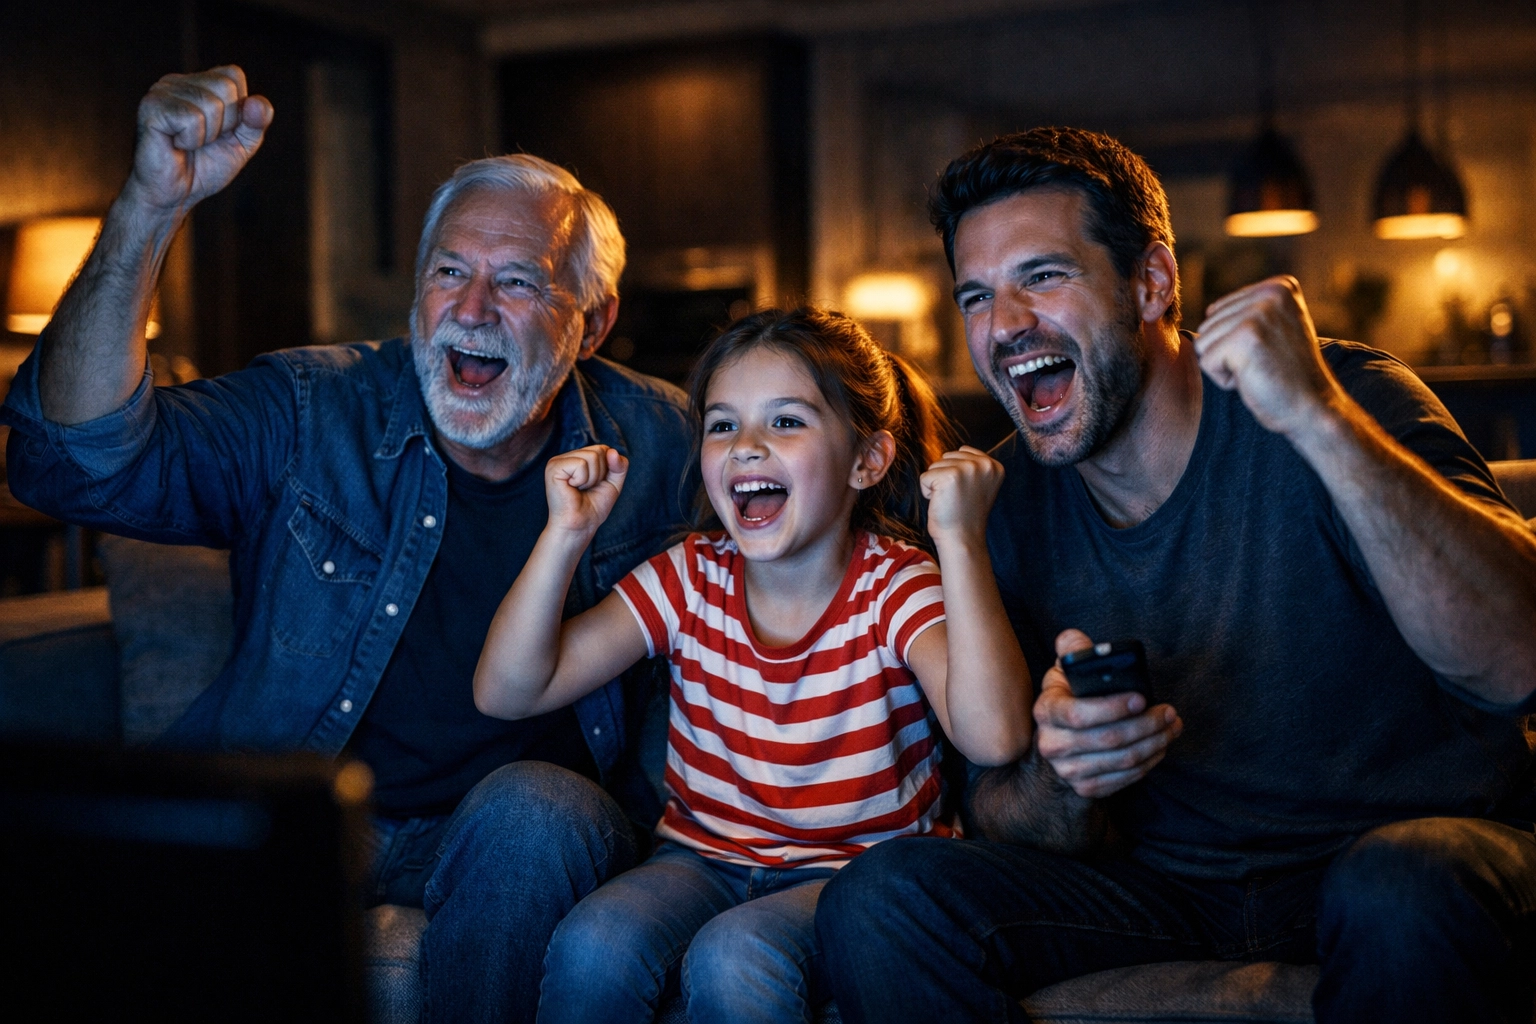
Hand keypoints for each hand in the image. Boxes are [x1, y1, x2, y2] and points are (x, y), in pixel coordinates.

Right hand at [128, 66, 272, 212]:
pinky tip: (175, 145)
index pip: (234, 75)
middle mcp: (177, 81)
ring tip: (187, 144)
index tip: (221, 131)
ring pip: (211, 104)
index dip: (238, 110)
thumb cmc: (204, 167)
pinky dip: (191, 140)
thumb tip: (258, 102)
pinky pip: (191, 118)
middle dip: (225, 124)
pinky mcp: (151, 107)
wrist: (175, 195)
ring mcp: (161, 91)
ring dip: (207, 136)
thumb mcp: (241, 145)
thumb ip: (256, 123)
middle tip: (203, 141)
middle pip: (225, 87)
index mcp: (198, 83)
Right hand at [545, 445, 628, 537]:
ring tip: (579, 490)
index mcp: (577, 458)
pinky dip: (583, 480)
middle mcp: (566, 457)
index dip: (608, 469)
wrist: (580, 526)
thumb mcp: (613, 483)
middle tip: (586, 489)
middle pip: (598, 451)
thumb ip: (619, 465)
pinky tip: (572, 488)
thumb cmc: (593, 507)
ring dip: (592, 479)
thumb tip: (612, 451)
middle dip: (600, 474)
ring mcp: (557, 461)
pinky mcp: (553, 468)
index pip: (603, 449)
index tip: (596, 485)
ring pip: (592, 456)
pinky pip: (581, 464)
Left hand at [921, 446, 1003, 544]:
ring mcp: (968, 468)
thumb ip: (973, 468)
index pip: (962, 452)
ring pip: (935, 465)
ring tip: (949, 501)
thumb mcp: (979, 486)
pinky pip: (924, 477)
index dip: (957, 474)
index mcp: (994, 466)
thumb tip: (957, 452)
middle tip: (957, 499)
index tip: (966, 494)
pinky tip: (941, 504)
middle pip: (947, 457)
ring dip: (936, 484)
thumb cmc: (965, 516)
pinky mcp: (949, 476)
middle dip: (945, 477)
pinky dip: (927, 492)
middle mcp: (984, 464)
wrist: (963, 539)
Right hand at [1034, 629, 1181, 798]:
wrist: (1061, 736)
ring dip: (1154, 743)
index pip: (1078, 715)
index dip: (1113, 708)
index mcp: (1046, 710)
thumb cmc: (1071, 696)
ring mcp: (1067, 770)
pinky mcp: (1085, 787)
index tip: (1142, 699)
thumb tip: (1075, 640)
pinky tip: (1160, 746)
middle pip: (1108, 740)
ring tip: (1172, 726)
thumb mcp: (1067, 670)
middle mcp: (1051, 744)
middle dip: (1146, 725)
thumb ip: (1073, 649)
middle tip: (1169, 712)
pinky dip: (1149, 762)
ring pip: (1122, 761)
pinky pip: (1124, 779)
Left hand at [1193, 276, 1343, 438]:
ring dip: (1225, 366)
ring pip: (1203, 343)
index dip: (1234, 342)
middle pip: (1207, 325)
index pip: (1217, 312)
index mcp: (1279, 286)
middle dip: (1227, 353)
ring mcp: (1260, 313)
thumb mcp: (1274, 330)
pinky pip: (1206, 361)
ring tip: (1260, 370)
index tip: (1269, 352)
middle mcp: (1271, 293)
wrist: (1313, 409)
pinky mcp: (1246, 337)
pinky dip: (1224, 380)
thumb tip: (1209, 311)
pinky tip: (1254, 380)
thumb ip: (1249, 312)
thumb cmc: (1286, 376)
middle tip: (1264, 364)